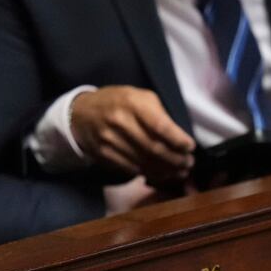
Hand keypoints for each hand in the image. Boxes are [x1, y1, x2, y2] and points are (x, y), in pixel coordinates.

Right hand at [69, 86, 195, 181]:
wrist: (81, 113)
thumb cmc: (118, 102)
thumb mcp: (139, 96)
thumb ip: (159, 113)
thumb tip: (179, 137)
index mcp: (133, 103)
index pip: (160, 126)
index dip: (178, 140)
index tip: (190, 147)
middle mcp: (120, 121)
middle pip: (154, 148)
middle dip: (176, 159)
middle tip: (188, 163)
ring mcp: (110, 140)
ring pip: (144, 162)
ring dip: (166, 170)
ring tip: (180, 171)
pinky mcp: (104, 155)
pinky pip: (132, 169)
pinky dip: (150, 174)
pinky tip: (162, 174)